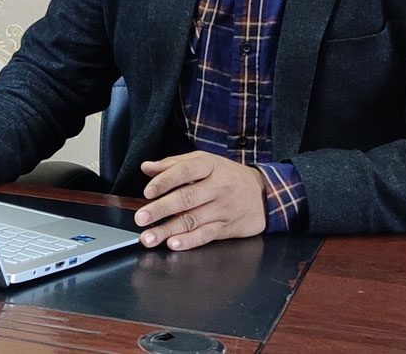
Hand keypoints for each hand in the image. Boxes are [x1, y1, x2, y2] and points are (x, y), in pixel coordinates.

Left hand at [134, 151, 266, 250]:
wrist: (263, 193)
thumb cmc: (228, 176)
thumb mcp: (205, 162)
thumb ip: (174, 165)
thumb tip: (147, 168)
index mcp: (210, 166)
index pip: (185, 171)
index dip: (165, 181)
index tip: (148, 191)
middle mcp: (217, 186)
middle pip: (186, 198)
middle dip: (161, 209)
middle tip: (141, 218)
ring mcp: (223, 208)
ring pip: (193, 220)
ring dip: (168, 230)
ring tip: (148, 237)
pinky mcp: (227, 228)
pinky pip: (206, 235)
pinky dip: (189, 241)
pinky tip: (174, 243)